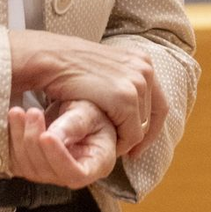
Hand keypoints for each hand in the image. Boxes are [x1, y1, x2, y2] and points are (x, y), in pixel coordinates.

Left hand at [6, 100, 116, 188]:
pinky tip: (10, 122)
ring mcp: (51, 174)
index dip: (58, 158)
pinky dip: (9, 143)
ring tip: (18, 112)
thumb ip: (73, 124)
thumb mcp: (89, 112)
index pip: (76, 173)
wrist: (80, 114)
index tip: (47, 135)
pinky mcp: (33, 167)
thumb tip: (54, 135)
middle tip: (33, 113)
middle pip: (48, 171)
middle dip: (34, 141)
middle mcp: (72, 174)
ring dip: (18, 140)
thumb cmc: (92, 114)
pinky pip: (16, 163)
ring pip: (28, 169)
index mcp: (96, 163)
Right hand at [8, 30, 164, 157]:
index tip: (139, 144)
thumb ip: (121, 81)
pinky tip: (105, 143)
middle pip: (154, 116)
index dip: (152, 127)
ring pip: (142, 127)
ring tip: (110, 145)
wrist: (51, 59)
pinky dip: (121, 144)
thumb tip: (131, 104)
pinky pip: (132, 134)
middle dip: (140, 136)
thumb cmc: (69, 67)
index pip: (159, 101)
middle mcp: (145, 68)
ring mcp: (137, 82)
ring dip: (127, 140)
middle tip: (127, 152)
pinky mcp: (125, 97)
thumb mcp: (104, 69)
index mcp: (141, 59)